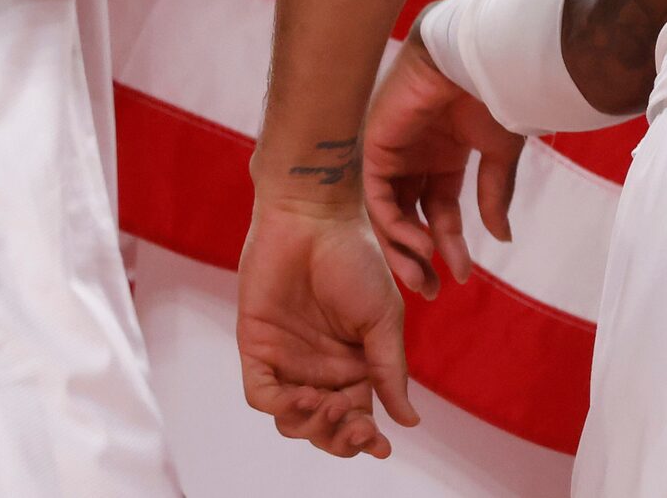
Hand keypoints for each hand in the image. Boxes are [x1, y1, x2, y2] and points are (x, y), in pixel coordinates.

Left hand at [237, 197, 419, 460]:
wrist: (314, 220)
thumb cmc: (356, 259)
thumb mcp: (384, 317)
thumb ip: (391, 369)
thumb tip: (410, 422)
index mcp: (354, 364)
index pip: (358, 416)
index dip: (367, 438)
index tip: (382, 448)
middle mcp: (320, 368)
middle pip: (326, 427)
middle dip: (341, 437)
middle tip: (357, 425)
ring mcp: (287, 361)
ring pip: (293, 421)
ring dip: (314, 425)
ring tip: (331, 404)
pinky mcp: (256, 349)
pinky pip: (262, 395)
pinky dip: (282, 407)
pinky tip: (304, 396)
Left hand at [365, 24, 525, 296]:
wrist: (475, 55)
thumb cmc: (494, 94)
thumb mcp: (499, 153)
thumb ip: (495, 195)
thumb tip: (501, 238)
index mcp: (444, 154)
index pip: (441, 211)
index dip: (451, 243)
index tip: (464, 274)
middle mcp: (415, 157)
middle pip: (411, 218)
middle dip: (420, 256)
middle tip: (430, 290)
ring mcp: (393, 153)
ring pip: (390, 213)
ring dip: (404, 248)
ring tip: (423, 275)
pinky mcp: (375, 148)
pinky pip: (376, 198)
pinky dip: (393, 225)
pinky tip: (417, 243)